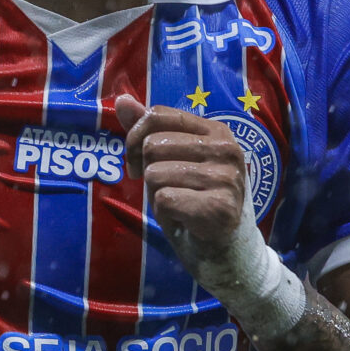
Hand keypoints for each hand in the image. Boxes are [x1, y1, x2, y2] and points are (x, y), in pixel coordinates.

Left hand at [113, 94, 248, 279]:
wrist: (223, 250)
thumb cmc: (194, 200)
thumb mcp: (172, 160)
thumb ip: (149, 131)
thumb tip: (122, 100)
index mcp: (217, 131)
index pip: (158, 115)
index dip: (135, 138)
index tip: (139, 163)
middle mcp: (227, 149)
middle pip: (153, 145)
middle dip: (146, 171)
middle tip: (162, 189)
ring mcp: (227, 178)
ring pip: (155, 174)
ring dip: (157, 195)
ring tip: (179, 205)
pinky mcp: (220, 208)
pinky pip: (164, 199)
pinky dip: (165, 213)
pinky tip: (184, 220)